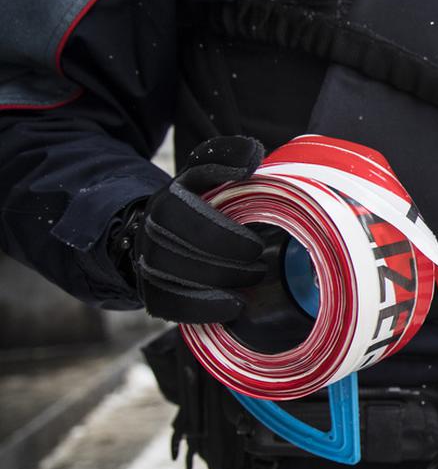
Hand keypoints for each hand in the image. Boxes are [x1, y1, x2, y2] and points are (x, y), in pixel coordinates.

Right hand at [111, 136, 266, 323]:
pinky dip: (205, 311)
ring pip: (184, 284)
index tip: (256, 246)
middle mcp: (150, 237)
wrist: (151, 230)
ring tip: (251, 285)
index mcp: (165, 206)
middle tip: (260, 267)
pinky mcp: (151, 293)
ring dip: (223, 288)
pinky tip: (234, 307)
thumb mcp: (202, 171)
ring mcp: (147, 268)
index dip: (231, 240)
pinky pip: (174, 308)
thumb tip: (252, 159)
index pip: (196, 226)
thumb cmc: (189, 200)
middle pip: (193, 260)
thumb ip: (227, 157)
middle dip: (234, 267)